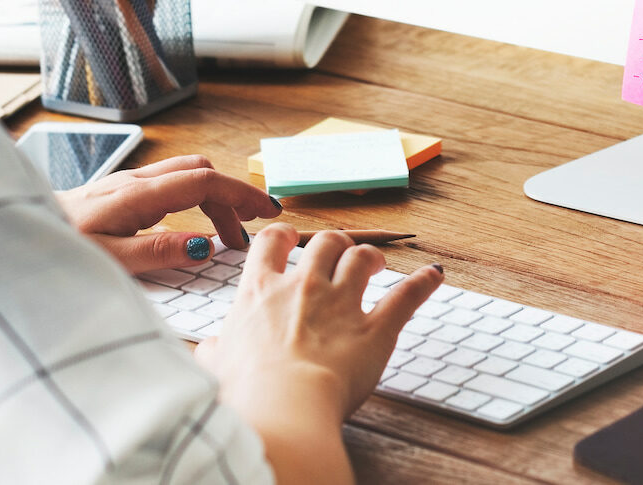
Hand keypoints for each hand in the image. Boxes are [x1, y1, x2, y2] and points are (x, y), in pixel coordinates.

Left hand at [55, 154, 279, 274]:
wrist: (20, 234)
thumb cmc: (59, 248)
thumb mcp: (109, 260)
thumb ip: (157, 252)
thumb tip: (204, 246)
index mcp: (137, 195)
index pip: (204, 181)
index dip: (240, 194)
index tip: (267, 213)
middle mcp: (134, 182)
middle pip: (200, 172)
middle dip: (232, 196)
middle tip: (249, 232)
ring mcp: (126, 184)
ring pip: (185, 175)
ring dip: (213, 197)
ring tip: (226, 236)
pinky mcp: (118, 192)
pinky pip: (168, 184)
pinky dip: (193, 199)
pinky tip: (191, 227)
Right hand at [198, 225, 443, 421]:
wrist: (282, 407)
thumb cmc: (245, 392)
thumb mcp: (216, 367)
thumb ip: (215, 351)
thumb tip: (207, 351)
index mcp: (260, 292)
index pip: (272, 242)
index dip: (284, 235)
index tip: (291, 239)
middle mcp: (303, 287)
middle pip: (325, 242)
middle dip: (335, 243)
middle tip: (339, 254)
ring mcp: (341, 304)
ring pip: (362, 258)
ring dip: (371, 256)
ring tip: (376, 262)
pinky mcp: (375, 329)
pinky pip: (405, 297)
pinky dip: (423, 284)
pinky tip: (434, 275)